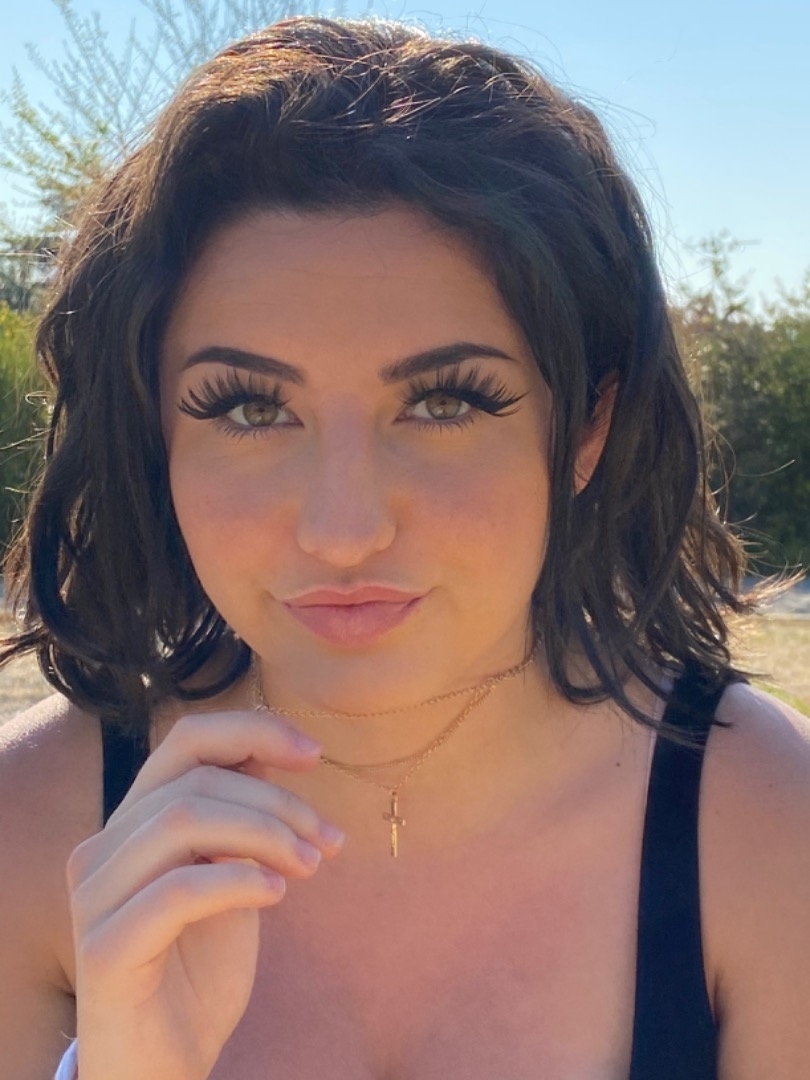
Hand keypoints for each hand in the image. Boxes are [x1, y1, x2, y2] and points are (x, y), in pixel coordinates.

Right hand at [66, 710, 344, 1079]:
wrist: (165, 1061)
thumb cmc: (199, 966)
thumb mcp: (230, 874)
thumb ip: (239, 818)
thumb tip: (277, 752)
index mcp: (133, 821)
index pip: (187, 740)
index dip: (253, 732)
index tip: (314, 754)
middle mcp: (102, 848)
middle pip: (195, 781)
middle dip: (276, 802)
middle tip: (326, 841)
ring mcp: (95, 898)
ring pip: (182, 822)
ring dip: (264, 835)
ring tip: (309, 866)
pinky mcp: (104, 949)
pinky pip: (176, 891)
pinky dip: (237, 881)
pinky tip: (277, 897)